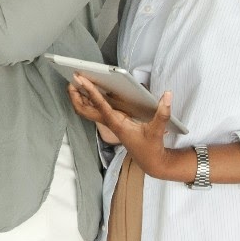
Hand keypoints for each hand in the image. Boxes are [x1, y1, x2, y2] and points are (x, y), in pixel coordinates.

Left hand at [68, 73, 183, 180]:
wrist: (150, 161)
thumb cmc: (151, 147)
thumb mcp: (158, 130)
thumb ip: (163, 113)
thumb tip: (167, 95)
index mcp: (117, 123)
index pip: (100, 105)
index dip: (90, 91)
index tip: (82, 79)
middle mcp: (109, 122)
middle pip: (84, 109)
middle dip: (75, 95)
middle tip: (72, 79)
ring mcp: (109, 122)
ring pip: (87, 110)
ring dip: (79, 97)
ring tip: (75, 81)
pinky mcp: (113, 122)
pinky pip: (95, 109)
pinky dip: (88, 99)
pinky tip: (89, 89)